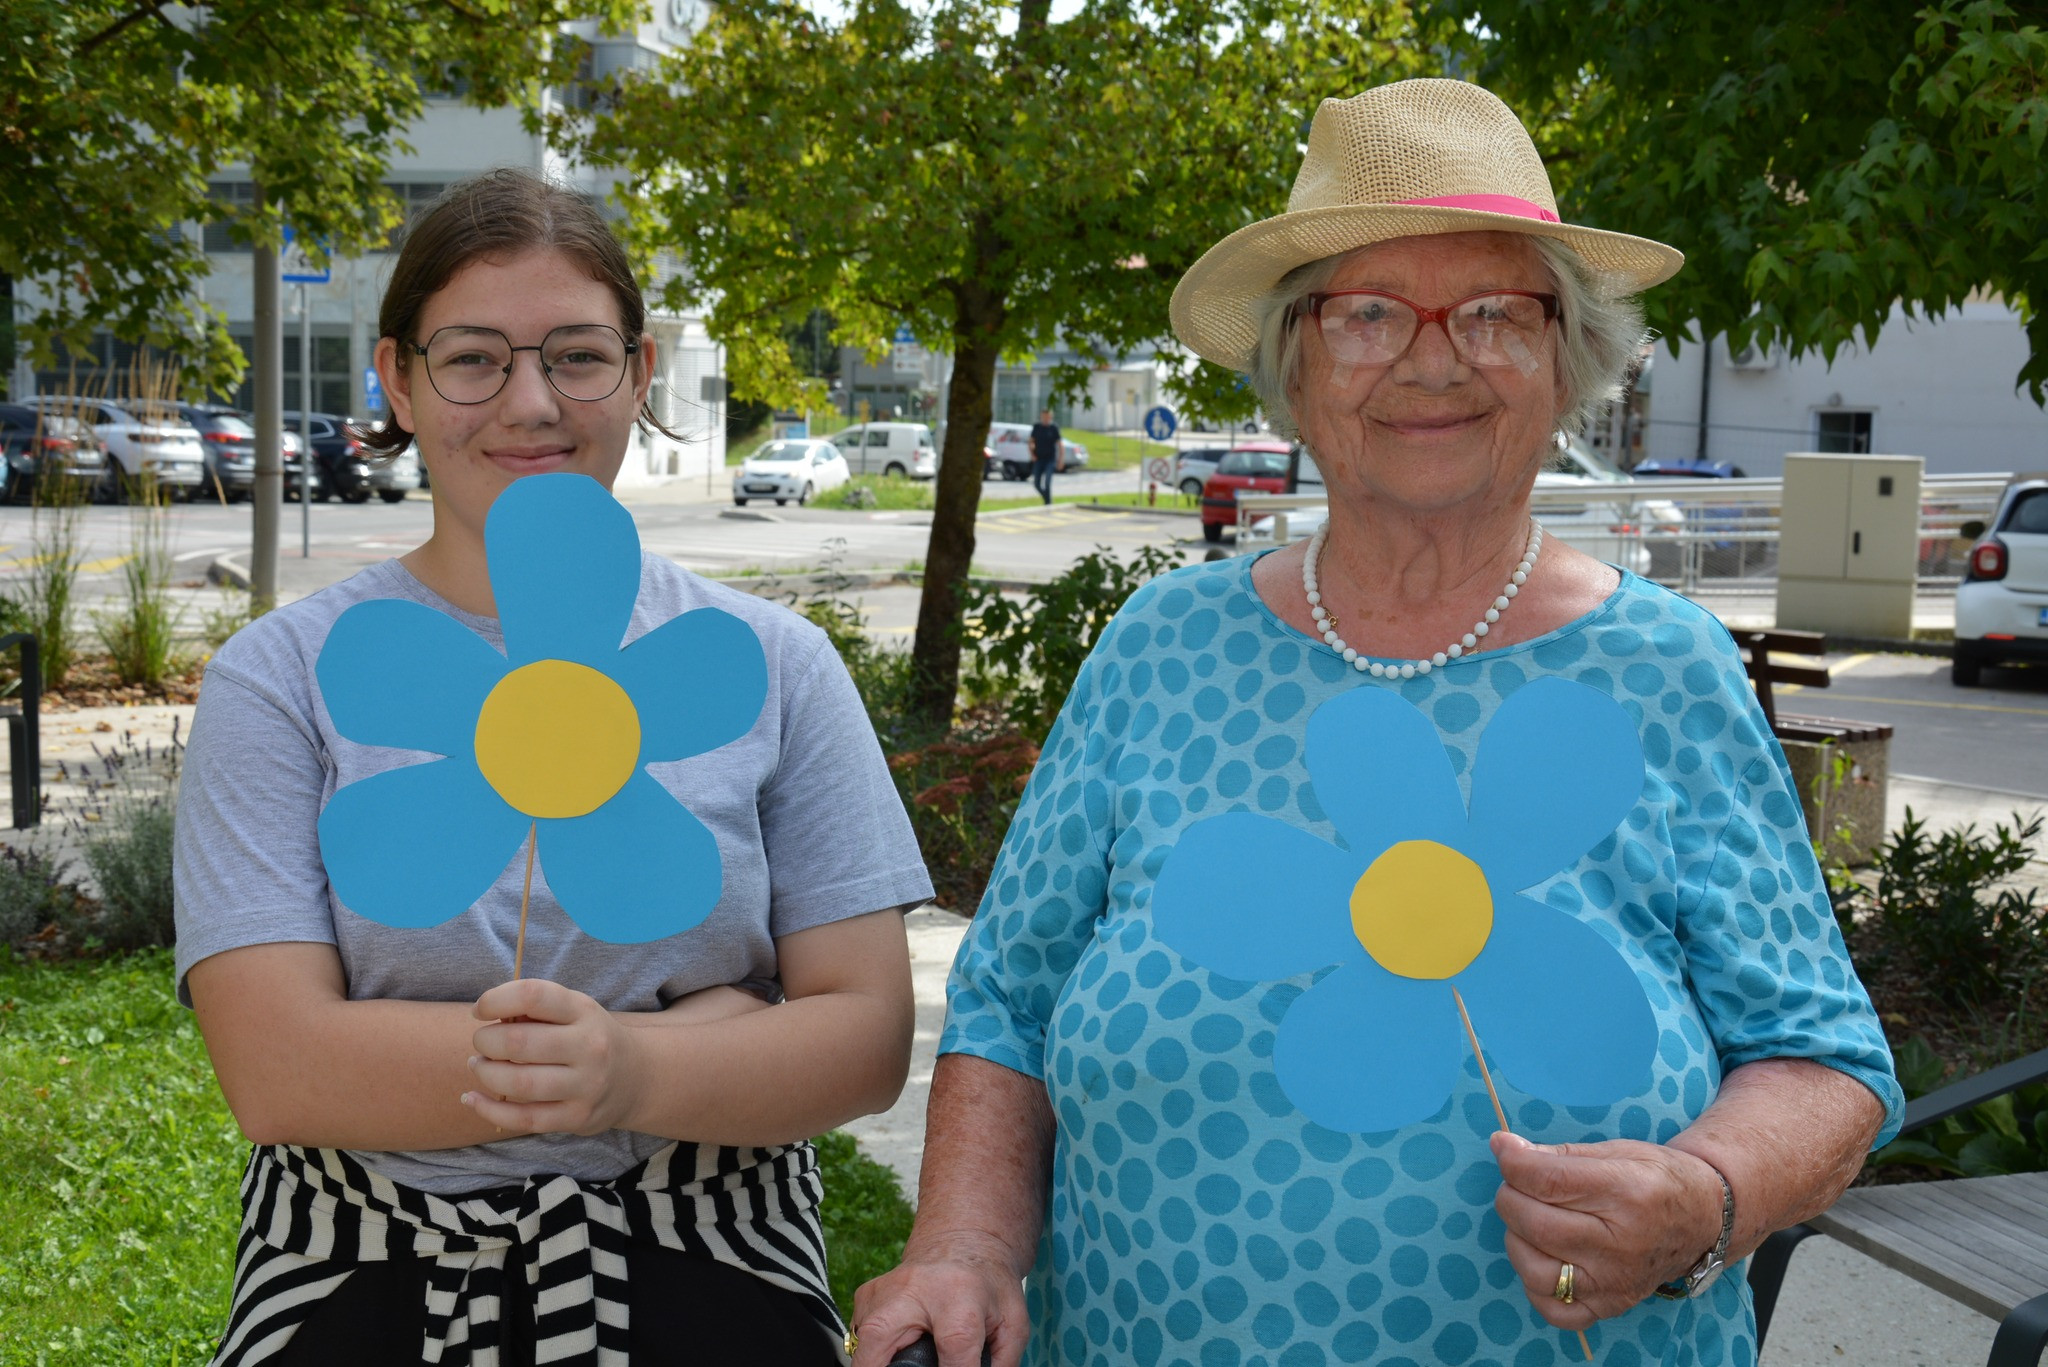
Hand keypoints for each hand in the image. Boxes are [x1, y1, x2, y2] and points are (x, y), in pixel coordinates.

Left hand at [463, 978, 643, 1136]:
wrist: (636, 1078)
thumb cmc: (588, 1038)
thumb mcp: (573, 1012)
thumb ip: (534, 1011)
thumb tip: (486, 1019)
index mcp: (584, 1011)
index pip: (533, 995)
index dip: (495, 1000)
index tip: (480, 1010)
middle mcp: (589, 1047)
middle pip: (519, 1043)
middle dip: (485, 1041)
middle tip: (481, 1043)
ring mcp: (586, 1085)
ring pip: (518, 1083)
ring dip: (486, 1074)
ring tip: (480, 1066)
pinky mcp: (577, 1117)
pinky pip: (523, 1118)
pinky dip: (488, 1109)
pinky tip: (473, 1098)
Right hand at [851, 1232, 1025, 1366]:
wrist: (964, 1242)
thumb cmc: (989, 1287)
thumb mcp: (1012, 1325)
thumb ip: (1000, 1365)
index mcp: (959, 1295)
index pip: (954, 1349)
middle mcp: (913, 1288)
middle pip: (879, 1337)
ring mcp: (883, 1290)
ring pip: (862, 1342)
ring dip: (878, 1361)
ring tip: (907, 1361)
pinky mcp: (866, 1296)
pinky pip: (860, 1337)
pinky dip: (874, 1352)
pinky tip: (896, 1350)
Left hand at [1490, 1131, 1726, 1329]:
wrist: (1703, 1219)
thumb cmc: (1656, 1178)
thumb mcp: (1616, 1151)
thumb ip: (1559, 1154)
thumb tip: (1505, 1148)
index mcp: (1627, 1193)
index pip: (1548, 1181)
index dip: (1513, 1162)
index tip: (1504, 1148)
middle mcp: (1622, 1244)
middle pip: (1535, 1223)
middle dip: (1511, 1196)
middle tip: (1518, 1184)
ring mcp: (1616, 1282)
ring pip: (1535, 1269)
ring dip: (1517, 1238)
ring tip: (1530, 1220)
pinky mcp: (1611, 1306)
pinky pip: (1553, 1308)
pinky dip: (1534, 1282)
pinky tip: (1543, 1256)